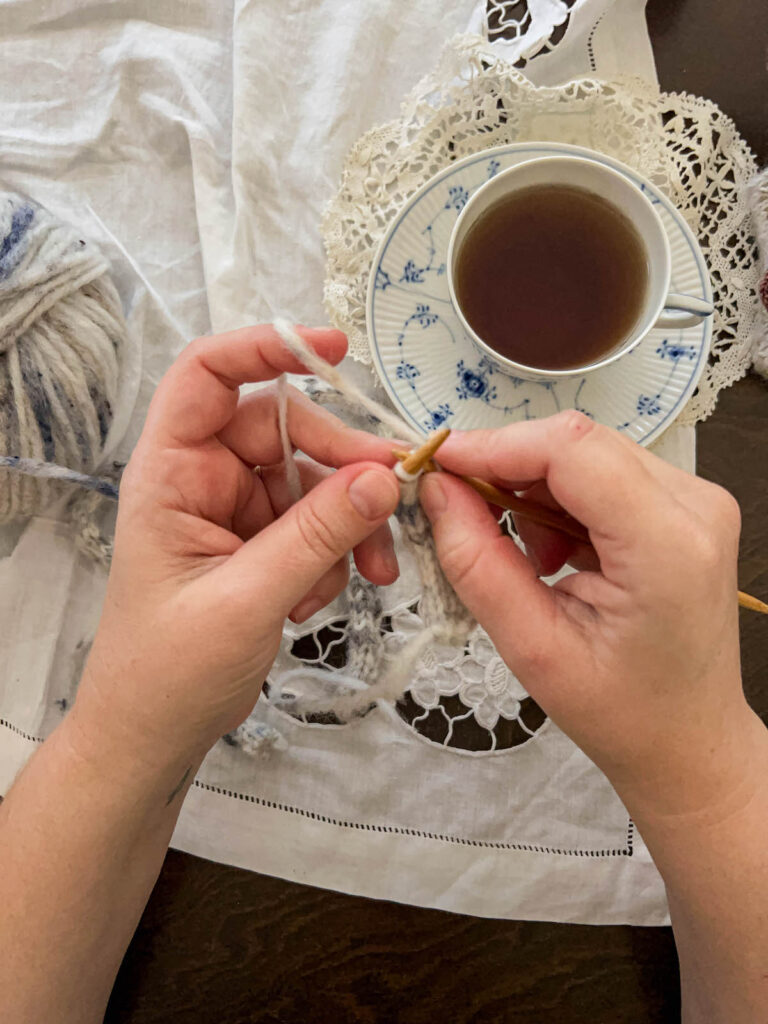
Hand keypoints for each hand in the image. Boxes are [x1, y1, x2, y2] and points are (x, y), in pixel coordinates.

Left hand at [73, 325, 400, 762]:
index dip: (267, 348)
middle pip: (286, 432)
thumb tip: (382, 479)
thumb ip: (315, 537)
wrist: (154, 734)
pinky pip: (318, 523)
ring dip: (350, 525)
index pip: (208, 376)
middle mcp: (203, 479)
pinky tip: (319, 603)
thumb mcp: (245, 601)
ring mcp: (235, 511)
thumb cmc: (167, 671)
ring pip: (314, 482)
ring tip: (370, 577)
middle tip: (393, 503)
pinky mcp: (261, 543)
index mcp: (171, 473)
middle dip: (344, 468)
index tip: (335, 350)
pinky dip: (337, 556)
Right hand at [420, 411, 759, 816]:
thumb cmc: (623, 712)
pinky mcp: (687, 505)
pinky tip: (556, 553)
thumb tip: (437, 491)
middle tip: (461, 508)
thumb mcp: (532, 648)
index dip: (496, 446)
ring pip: (588, 452)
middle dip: (508, 465)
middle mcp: (695, 508)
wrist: (688, 738)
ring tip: (528, 557)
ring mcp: (698, 501)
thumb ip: (478, 563)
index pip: (572, 451)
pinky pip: (605, 472)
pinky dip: (562, 499)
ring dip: (536, 487)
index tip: (439, 464)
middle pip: (578, 443)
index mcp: (667, 548)